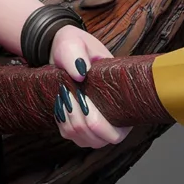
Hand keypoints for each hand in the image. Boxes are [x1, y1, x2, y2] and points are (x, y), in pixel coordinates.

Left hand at [48, 23, 127, 150]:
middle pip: (99, 140)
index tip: (86, 100)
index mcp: (122, 100)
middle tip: (71, 94)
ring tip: (66, 93)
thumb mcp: (74, 43)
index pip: (118, 133)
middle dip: (82, 121)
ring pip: (83, 139)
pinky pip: (69, 134)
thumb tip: (80, 75)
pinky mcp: (76, 127)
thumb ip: (77, 55)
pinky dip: (62, 120)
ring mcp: (92, 126)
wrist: (61, 52)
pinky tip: (62, 102)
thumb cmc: (75, 46)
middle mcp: (111, 119)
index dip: (102, 124)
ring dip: (71, 119)